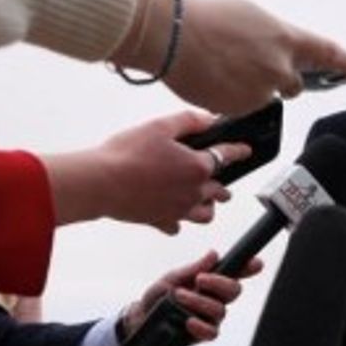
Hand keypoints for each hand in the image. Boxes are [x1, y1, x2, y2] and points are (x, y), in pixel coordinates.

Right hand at [42, 111, 250, 233]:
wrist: (99, 183)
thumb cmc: (126, 154)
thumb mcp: (159, 126)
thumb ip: (189, 121)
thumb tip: (209, 119)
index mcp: (197, 167)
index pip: (226, 156)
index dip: (238, 151)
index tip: (246, 151)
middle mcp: (193, 192)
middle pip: (219, 192)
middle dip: (223, 186)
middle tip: (220, 182)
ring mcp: (178, 209)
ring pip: (205, 215)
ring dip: (207, 206)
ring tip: (201, 199)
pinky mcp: (160, 221)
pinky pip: (176, 226)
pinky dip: (177, 221)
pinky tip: (172, 214)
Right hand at [112, 0, 345, 115]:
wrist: (171, 36)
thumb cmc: (205, 18)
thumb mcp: (250, 16)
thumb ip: (273, 37)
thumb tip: (277, 49)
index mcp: (285, 39)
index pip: (326, 53)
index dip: (345, 61)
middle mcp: (280, 68)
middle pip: (293, 85)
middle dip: (278, 79)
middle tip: (251, 66)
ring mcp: (261, 91)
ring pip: (263, 97)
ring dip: (250, 88)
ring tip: (222, 68)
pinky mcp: (242, 109)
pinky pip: (242, 107)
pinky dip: (231, 98)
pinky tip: (214, 79)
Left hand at [123, 251, 262, 341]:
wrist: (141, 318)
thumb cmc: (160, 295)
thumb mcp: (173, 277)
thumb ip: (193, 268)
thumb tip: (213, 254)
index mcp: (212, 281)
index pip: (236, 273)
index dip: (249, 268)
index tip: (256, 264)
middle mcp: (217, 298)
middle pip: (235, 290)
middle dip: (219, 283)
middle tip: (200, 279)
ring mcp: (212, 317)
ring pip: (220, 310)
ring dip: (200, 301)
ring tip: (179, 296)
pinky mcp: (204, 333)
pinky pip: (212, 331)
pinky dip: (200, 325)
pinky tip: (188, 321)